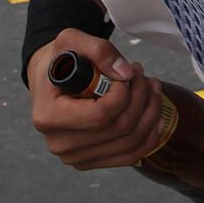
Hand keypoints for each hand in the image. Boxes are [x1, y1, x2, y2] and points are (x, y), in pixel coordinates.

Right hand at [28, 30, 167, 170]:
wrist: (52, 81)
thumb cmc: (61, 61)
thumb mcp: (71, 40)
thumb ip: (99, 50)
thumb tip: (126, 74)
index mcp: (49, 116)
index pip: (101, 115)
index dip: (124, 92)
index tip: (127, 72)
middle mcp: (60, 144)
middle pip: (120, 129)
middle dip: (142, 97)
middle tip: (143, 75)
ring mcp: (75, 157)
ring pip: (131, 143)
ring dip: (151, 112)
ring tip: (151, 87)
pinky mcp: (91, 162)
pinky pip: (130, 155)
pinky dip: (150, 134)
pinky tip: (154, 111)